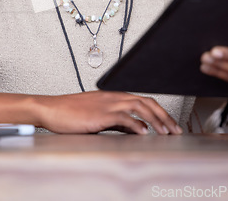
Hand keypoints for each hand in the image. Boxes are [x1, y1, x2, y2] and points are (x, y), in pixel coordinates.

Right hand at [32, 91, 182, 134]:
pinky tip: (143, 132)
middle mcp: (113, 97)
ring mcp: (107, 104)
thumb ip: (118, 121)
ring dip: (155, 119)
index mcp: (113, 96)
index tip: (170, 124)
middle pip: (146, 101)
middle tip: (176, 129)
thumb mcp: (98, 115)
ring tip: (166, 132)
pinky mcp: (100, 114)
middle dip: (164, 116)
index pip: (143, 100)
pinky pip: (122, 116)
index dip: (160, 111)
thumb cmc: (71, 113)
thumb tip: (137, 129)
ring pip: (139, 106)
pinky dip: (135, 123)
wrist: (52, 109)